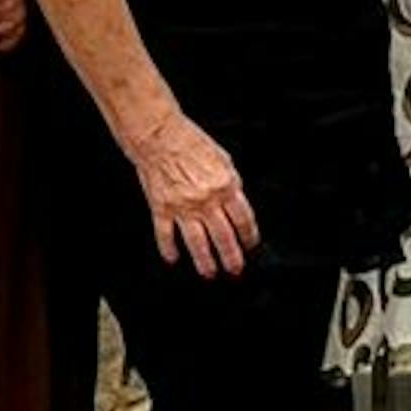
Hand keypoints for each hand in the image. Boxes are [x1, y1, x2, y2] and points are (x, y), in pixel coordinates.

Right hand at [128, 114, 256, 277]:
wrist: (159, 136)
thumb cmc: (191, 143)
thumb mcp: (224, 160)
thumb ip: (232, 184)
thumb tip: (237, 204)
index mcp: (226, 186)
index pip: (244, 219)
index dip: (250, 236)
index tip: (251, 245)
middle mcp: (206, 200)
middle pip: (224, 236)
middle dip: (232, 257)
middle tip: (236, 270)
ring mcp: (183, 207)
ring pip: (197, 242)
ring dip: (205, 261)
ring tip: (210, 273)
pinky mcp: (161, 208)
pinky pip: (165, 235)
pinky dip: (169, 249)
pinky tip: (173, 259)